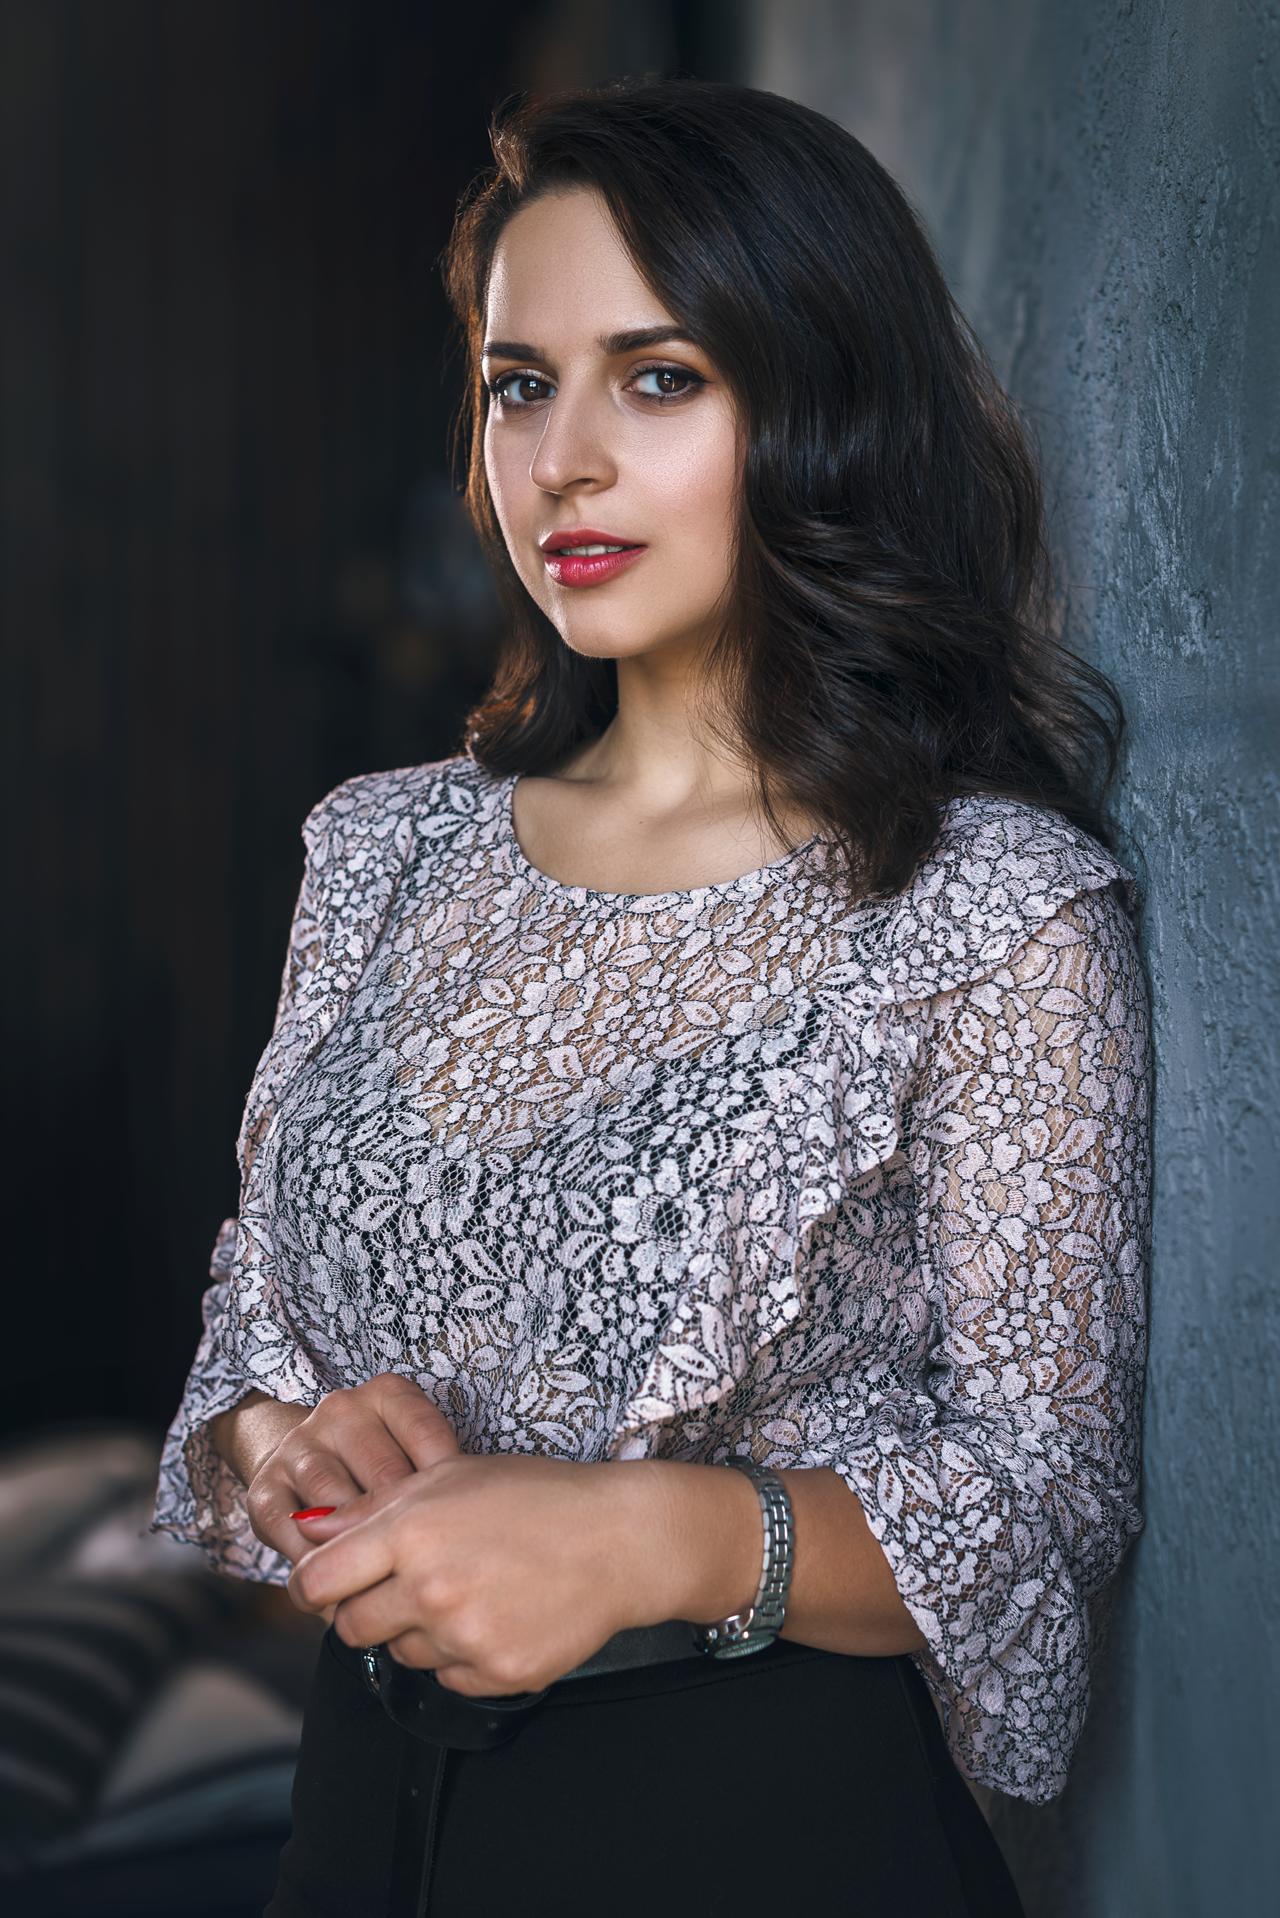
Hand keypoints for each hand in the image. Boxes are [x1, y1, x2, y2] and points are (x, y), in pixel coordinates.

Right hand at [243, 1372, 461, 1619]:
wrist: (298, 1457)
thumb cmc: (376, 1464)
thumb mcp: (412, 1452)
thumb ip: (435, 1478)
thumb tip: (471, 1527)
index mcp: (386, 1394)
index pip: (428, 1437)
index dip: (447, 1489)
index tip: (460, 1528)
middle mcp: (340, 1412)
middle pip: (386, 1475)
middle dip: (409, 1528)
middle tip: (433, 1569)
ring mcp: (299, 1448)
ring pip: (339, 1506)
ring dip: (364, 1550)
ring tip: (391, 1585)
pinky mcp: (266, 1490)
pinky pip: (297, 1538)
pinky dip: (323, 1569)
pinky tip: (346, 1592)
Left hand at [286, 1454, 666, 1695]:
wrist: (619, 1540)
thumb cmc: (536, 1497)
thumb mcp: (450, 1478)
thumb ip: (373, 1510)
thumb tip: (310, 1532)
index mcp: (409, 1532)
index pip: (317, 1582)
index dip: (313, 1586)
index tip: (326, 1585)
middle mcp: (429, 1589)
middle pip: (351, 1627)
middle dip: (366, 1610)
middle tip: (408, 1585)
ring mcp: (463, 1637)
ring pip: (401, 1654)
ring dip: (419, 1631)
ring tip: (469, 1591)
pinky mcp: (496, 1676)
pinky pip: (448, 1679)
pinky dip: (462, 1655)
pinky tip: (498, 1615)